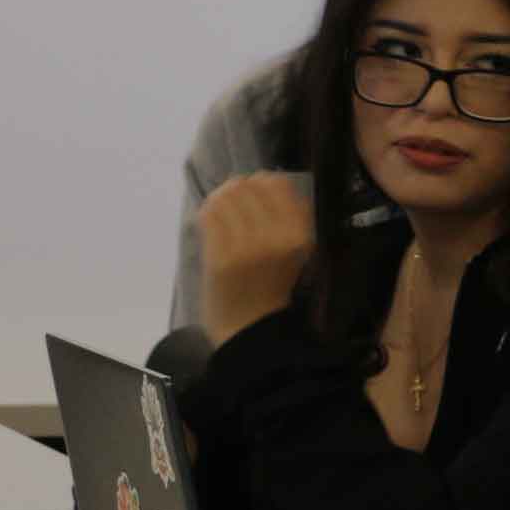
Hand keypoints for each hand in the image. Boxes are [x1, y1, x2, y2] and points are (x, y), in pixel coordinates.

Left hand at [197, 173, 314, 347]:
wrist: (251, 330)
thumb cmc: (274, 290)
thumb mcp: (298, 254)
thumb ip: (292, 218)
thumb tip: (271, 179)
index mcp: (301, 237)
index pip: (278, 185)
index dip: (265, 182)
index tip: (261, 190)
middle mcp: (275, 238)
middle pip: (250, 186)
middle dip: (242, 188)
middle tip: (239, 200)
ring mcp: (244, 247)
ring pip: (227, 196)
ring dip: (223, 196)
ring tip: (225, 206)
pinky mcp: (218, 256)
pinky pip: (209, 214)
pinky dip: (209, 209)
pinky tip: (213, 217)